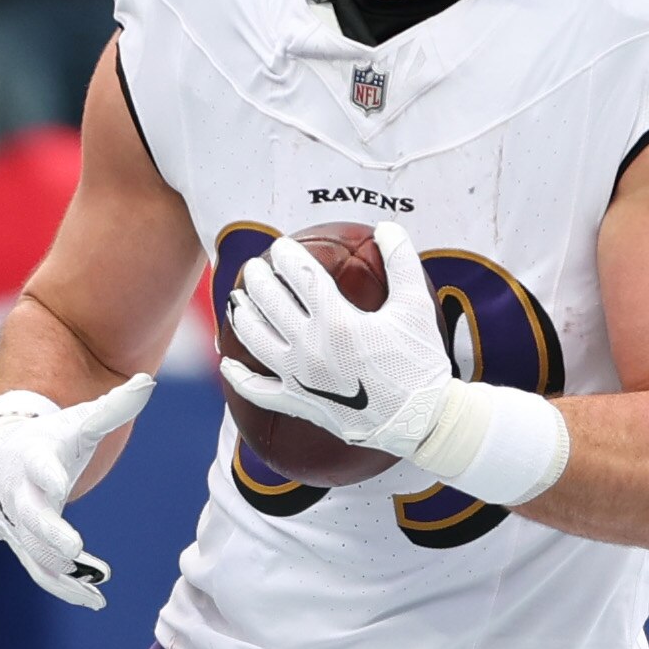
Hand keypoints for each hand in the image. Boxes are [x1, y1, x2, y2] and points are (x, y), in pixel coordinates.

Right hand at [0, 374, 154, 607]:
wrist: (12, 450)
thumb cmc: (53, 432)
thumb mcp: (82, 420)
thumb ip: (113, 407)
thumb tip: (145, 382)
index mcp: (31, 456)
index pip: (36, 465)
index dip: (45, 475)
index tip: (58, 486)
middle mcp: (18, 491)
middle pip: (29, 515)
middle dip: (48, 534)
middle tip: (73, 550)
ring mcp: (17, 520)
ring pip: (34, 551)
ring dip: (61, 572)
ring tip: (95, 590)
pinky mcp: (25, 542)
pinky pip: (41, 569)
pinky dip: (65, 586)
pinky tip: (94, 600)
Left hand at [220, 221, 456, 459]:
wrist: (421, 422)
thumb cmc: (420, 362)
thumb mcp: (416, 308)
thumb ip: (402, 261)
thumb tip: (387, 227)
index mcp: (337, 321)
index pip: (300, 276)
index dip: (286, 256)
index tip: (280, 246)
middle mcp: (310, 348)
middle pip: (270, 302)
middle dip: (257, 279)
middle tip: (254, 268)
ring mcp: (299, 378)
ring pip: (255, 340)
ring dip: (241, 316)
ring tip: (237, 300)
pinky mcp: (299, 403)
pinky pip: (258, 391)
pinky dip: (238, 378)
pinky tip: (227, 365)